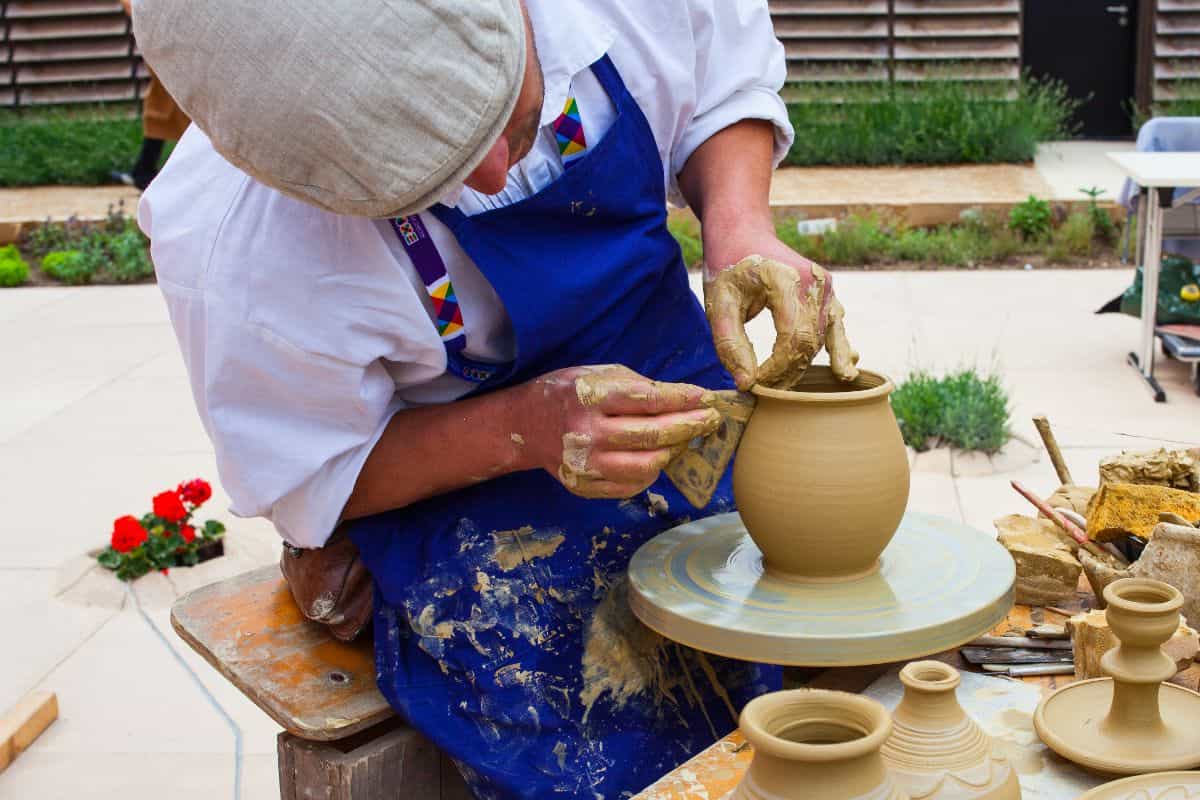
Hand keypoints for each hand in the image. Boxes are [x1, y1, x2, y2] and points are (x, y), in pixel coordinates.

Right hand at [514, 365, 721, 498]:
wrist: (524, 425)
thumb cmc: (568, 393)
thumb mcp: (597, 374)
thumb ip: (637, 386)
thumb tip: (683, 399)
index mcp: (590, 397)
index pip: (648, 400)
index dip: (683, 400)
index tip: (708, 397)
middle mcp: (586, 433)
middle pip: (652, 435)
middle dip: (689, 426)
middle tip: (711, 419)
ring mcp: (585, 464)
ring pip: (647, 466)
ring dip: (673, 452)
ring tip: (684, 439)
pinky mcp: (584, 486)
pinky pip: (631, 485)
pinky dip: (650, 471)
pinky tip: (656, 457)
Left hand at [704, 254, 858, 390]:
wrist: (744, 230)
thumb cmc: (728, 263)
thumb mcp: (718, 302)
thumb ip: (730, 343)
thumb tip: (747, 383)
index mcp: (787, 280)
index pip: (793, 338)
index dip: (777, 369)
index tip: (755, 385)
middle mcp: (816, 282)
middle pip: (812, 342)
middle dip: (790, 372)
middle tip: (767, 393)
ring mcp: (826, 287)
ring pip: (826, 338)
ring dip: (808, 366)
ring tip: (792, 392)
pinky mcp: (828, 293)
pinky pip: (836, 327)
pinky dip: (838, 350)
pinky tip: (844, 372)